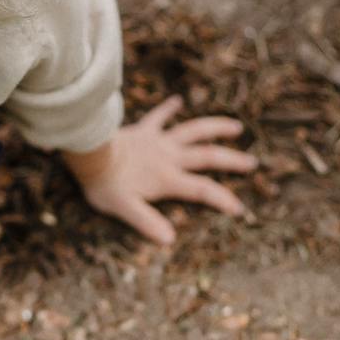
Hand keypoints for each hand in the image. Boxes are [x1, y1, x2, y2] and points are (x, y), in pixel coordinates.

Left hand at [62, 95, 256, 244]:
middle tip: (252, 163)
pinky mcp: (144, 130)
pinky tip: (177, 100)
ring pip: (193, 130)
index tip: (239, 209)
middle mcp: (169, 157)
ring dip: (215, 127)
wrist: (87, 152)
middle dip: (231, 161)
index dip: (222, 199)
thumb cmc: (104, 184)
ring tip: (236, 126)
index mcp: (167, 178)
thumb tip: (168, 239)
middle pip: (208, 156)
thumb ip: (147, 223)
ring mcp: (158, 141)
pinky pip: (159, 117)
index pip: (202, 190)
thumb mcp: (124, 209)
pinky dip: (168, 109)